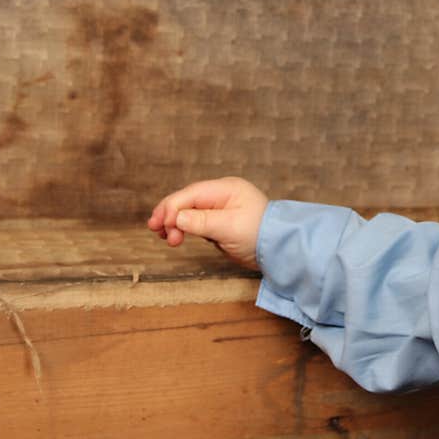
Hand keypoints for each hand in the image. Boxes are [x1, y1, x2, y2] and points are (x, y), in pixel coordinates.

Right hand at [147, 176, 268, 270]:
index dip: (172, 208)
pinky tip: (176, 236)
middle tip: (157, 232)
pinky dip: (184, 228)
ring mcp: (220, 209)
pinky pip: (196, 222)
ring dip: (175, 223)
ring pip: (189, 212)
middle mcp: (221, 195)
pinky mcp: (220, 223)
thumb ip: (201, 222)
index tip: (161, 225)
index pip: (191, 194)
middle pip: (187, 201)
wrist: (280, 250)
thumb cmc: (260, 235)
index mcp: (226, 189)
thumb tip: (176, 219)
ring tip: (166, 238)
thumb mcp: (229, 228)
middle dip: (169, 215)